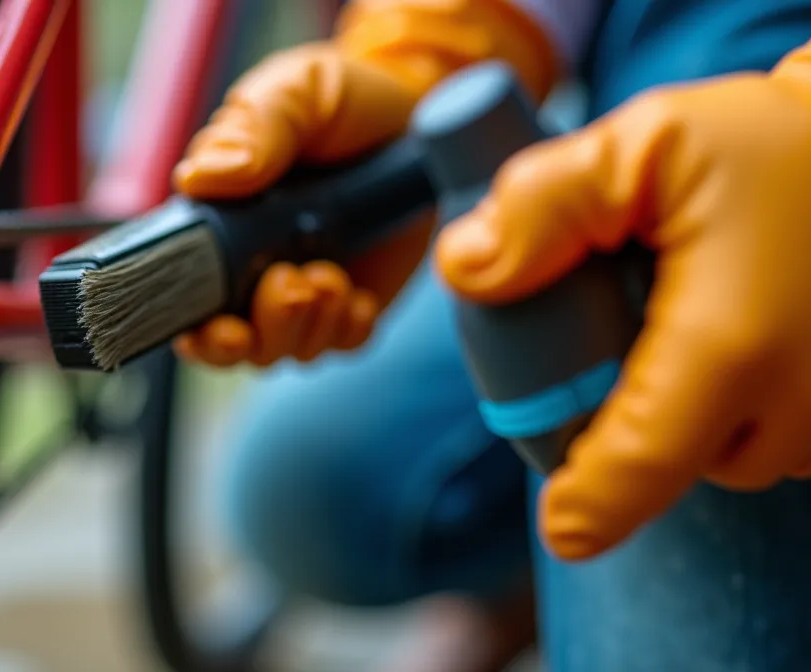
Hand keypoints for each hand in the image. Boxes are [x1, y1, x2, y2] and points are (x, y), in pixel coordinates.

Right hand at [172, 43, 421, 365]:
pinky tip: (358, 295)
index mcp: (216, 223)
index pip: (179, 296)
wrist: (412, 112)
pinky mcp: (351, 302)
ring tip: (329, 275)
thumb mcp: (291, 94)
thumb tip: (201, 178)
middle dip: (255, 336)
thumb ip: (249, 131)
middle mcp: (250, 267)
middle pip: (231, 344)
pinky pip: (340, 344)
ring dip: (306, 326)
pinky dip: (347, 331)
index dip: (191, 330)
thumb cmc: (338, 101)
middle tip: (288, 283)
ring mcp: (300, 287)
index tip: (218, 327)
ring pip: (285, 350)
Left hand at [435, 60, 810, 559]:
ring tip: (675, 307)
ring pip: (720, 452)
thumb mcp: (644, 144)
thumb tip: (464, 270)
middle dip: (622, 421)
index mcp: (730, 348)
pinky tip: (722, 323)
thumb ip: (542, 206)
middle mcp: (795, 403)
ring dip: (681, 407)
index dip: (588, 505)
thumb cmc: (766, 144)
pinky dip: (729, 400)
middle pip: (667, 464)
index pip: (638, 469)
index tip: (559, 526)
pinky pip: (766, 434)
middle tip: (607, 321)